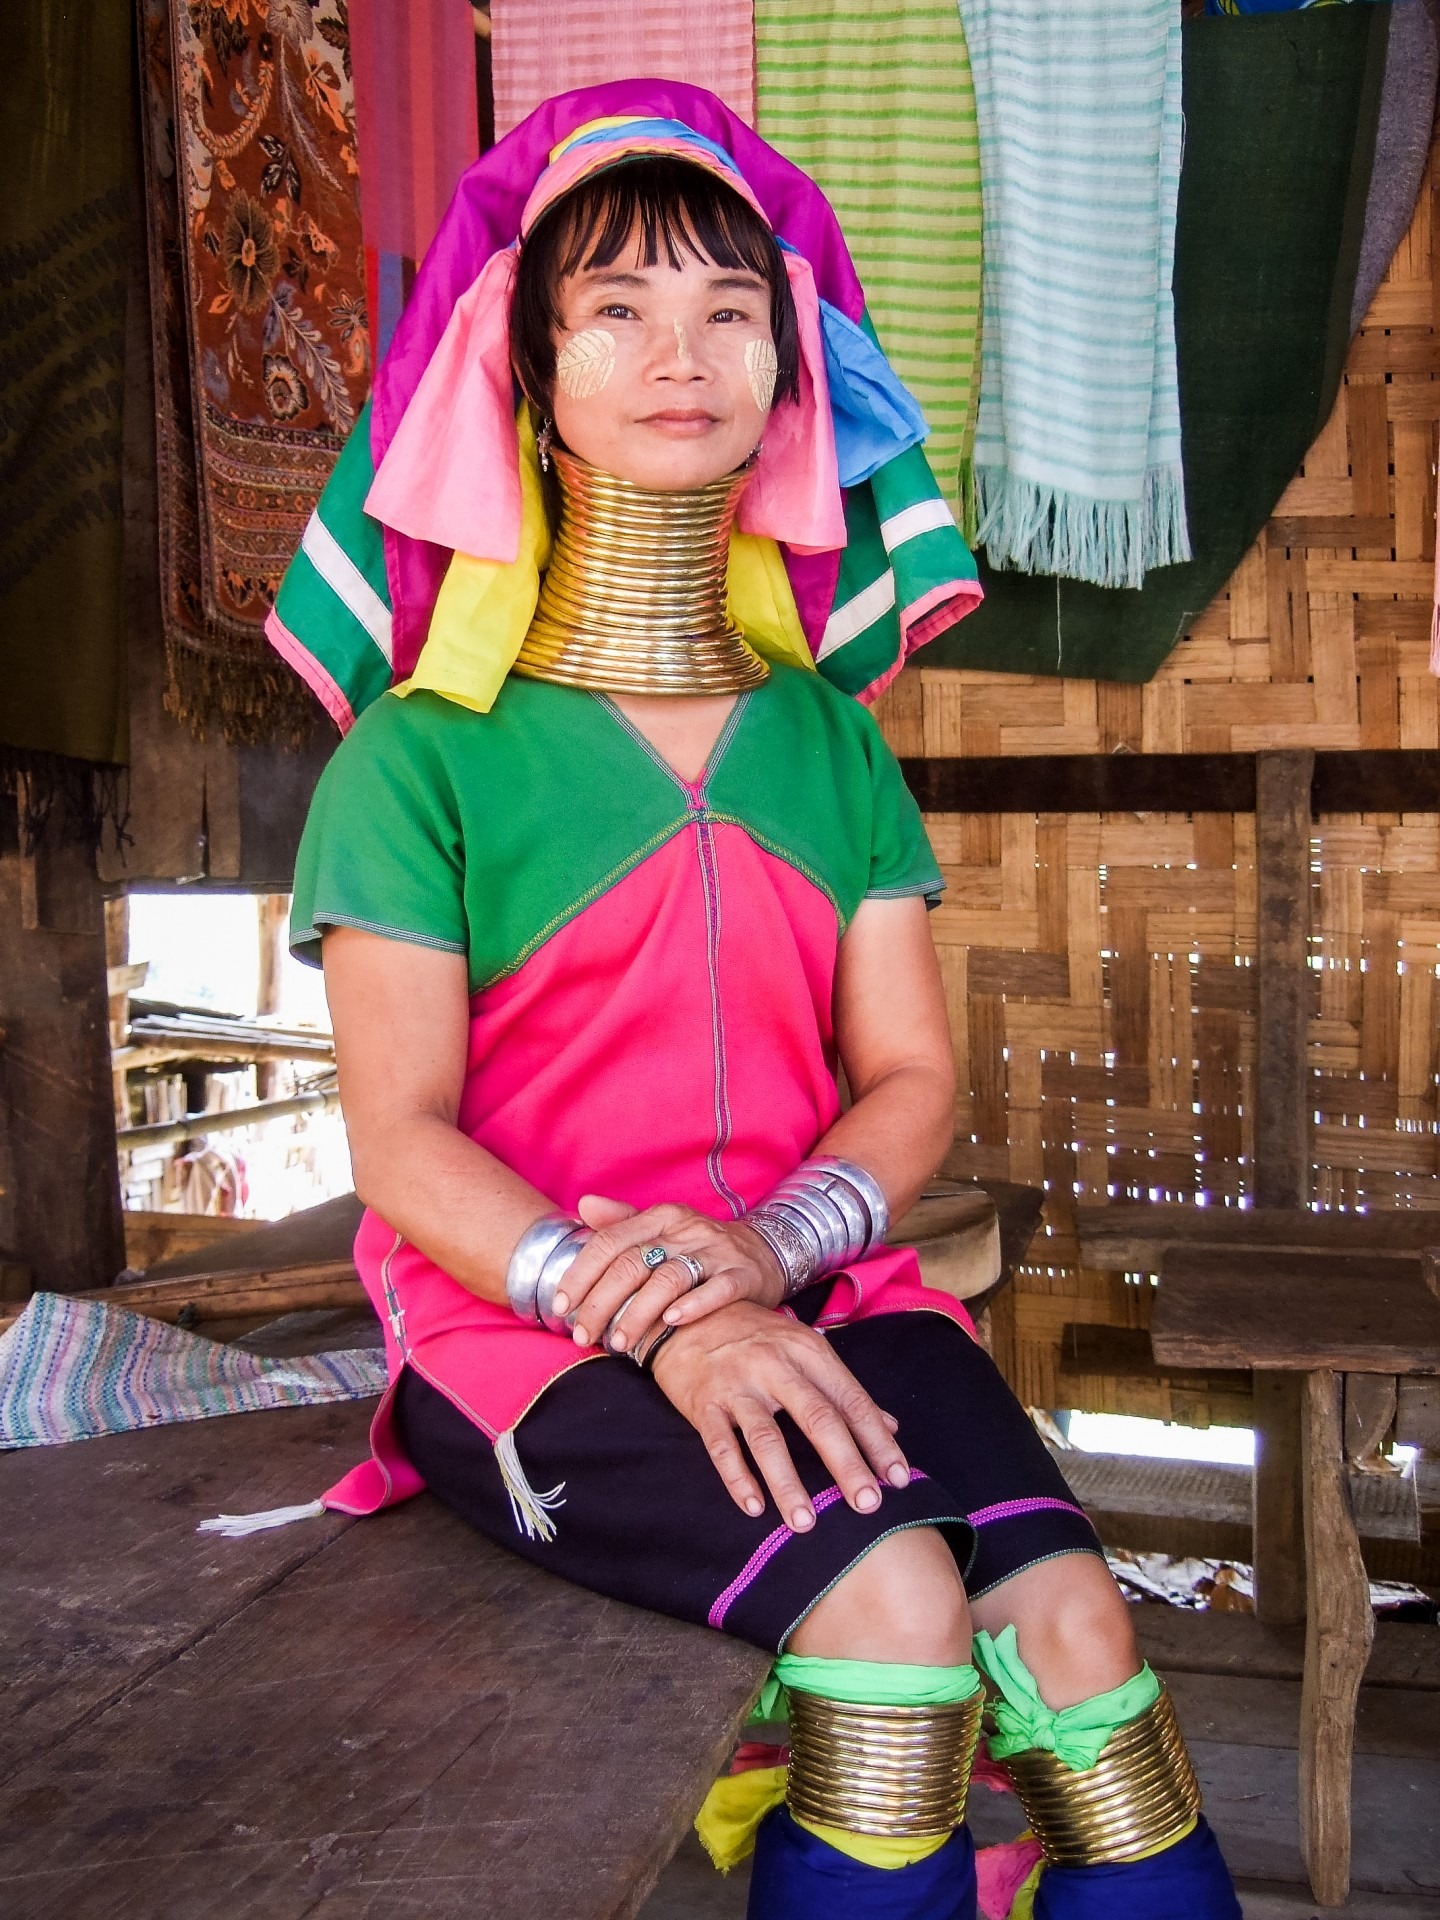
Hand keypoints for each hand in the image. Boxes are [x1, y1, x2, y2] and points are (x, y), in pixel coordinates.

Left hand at [555, 1195, 786, 1354]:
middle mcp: (685, 1230)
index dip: (580, 1275)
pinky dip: (693, 1305)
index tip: (561, 1307)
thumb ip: (622, 1220)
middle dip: (601, 1303)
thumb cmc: (699, 1247)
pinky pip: (717, 1289)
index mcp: (660, 1218)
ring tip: (620, 1343)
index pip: (609, 1242)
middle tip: (584, 1336)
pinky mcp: (743, 1274)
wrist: (766, 1251)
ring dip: (639, 1313)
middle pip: (632, 1263)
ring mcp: (716, 1251)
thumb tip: (583, 1205)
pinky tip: (671, 1322)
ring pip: (668, 1278)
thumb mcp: (663, 1227)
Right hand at [648, 1301, 910, 1528]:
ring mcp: (737, 1384)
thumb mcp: (802, 1348)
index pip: (851, 1400)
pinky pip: (721, 1446)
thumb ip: (843, 1388)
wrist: (686, 1313)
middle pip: (818, 1418)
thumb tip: (891, 1425)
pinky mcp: (703, 1402)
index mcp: (807, 1351)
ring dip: (788, 1484)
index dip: (877, 1440)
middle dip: (846, 1464)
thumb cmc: (754, 1336)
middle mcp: (775, 1364)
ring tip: (806, 1523)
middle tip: (868, 1504)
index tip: (899, 1478)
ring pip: (767, 1438)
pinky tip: (754, 1509)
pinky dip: (738, 1478)